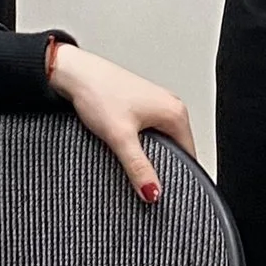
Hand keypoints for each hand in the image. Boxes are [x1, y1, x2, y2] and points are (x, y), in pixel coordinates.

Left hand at [46, 42, 195, 202]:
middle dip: (161, 165)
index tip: (162, 189)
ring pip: (161, 140)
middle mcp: (170, 105)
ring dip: (148, 153)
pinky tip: (124, 144)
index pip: (190, 155)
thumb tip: (153, 191)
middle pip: (176, 149)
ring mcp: (156, 104)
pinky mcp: (141, 104)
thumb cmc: (98, 92)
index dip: (177, 175)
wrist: (75, 73)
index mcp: (175, 113)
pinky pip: (149, 132)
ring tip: (129, 155)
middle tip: (142, 177)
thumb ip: (139, 168)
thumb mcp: (120, 137)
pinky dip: (139, 142)